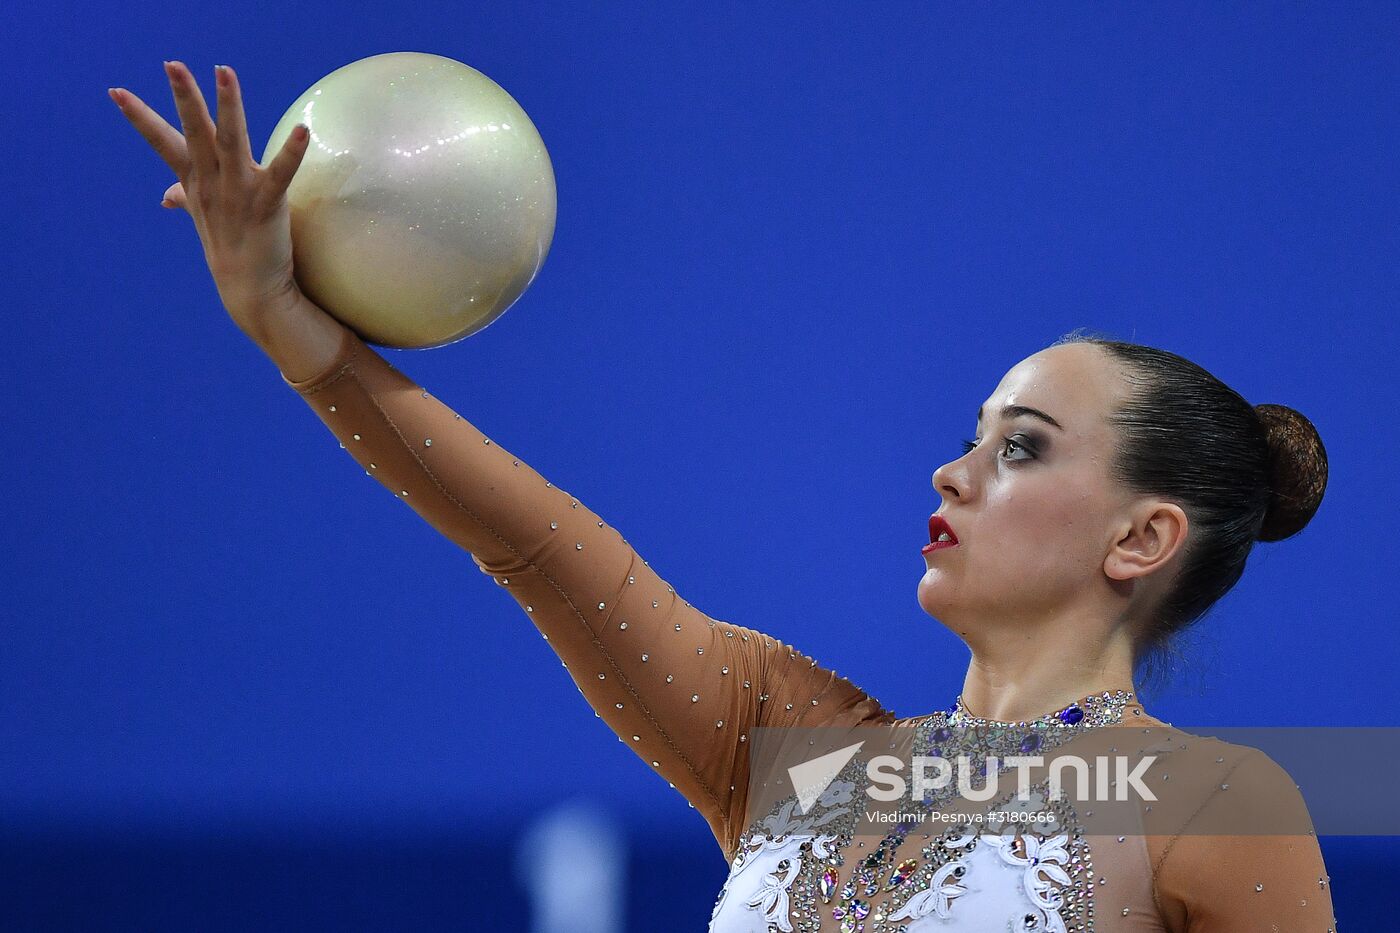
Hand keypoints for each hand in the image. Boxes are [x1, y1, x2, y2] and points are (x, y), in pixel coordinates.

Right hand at [109, 61, 311, 341]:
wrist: (250, 291)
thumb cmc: (229, 247)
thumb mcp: (203, 216)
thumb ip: (185, 198)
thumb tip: (166, 197)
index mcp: (195, 182)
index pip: (163, 143)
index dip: (140, 118)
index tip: (116, 92)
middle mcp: (212, 184)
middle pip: (195, 133)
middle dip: (183, 97)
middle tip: (172, 64)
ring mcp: (238, 193)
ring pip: (230, 142)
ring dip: (229, 107)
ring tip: (224, 73)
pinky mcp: (268, 205)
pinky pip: (281, 174)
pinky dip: (292, 153)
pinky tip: (304, 131)